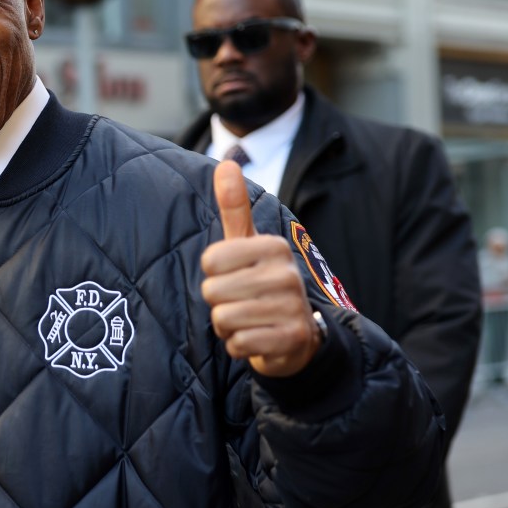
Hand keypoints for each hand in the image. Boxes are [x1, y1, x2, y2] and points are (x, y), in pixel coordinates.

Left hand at [199, 161, 320, 377]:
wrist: (297, 334)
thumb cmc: (262, 282)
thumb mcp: (248, 243)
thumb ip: (235, 206)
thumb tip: (226, 162)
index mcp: (273, 247)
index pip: (210, 261)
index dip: (213, 274)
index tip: (234, 276)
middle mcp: (286, 274)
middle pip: (213, 291)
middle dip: (218, 303)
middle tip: (241, 303)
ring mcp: (291, 308)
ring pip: (224, 319)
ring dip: (227, 326)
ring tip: (248, 320)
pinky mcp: (291, 340)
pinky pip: (238, 344)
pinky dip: (239, 345)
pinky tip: (257, 339)